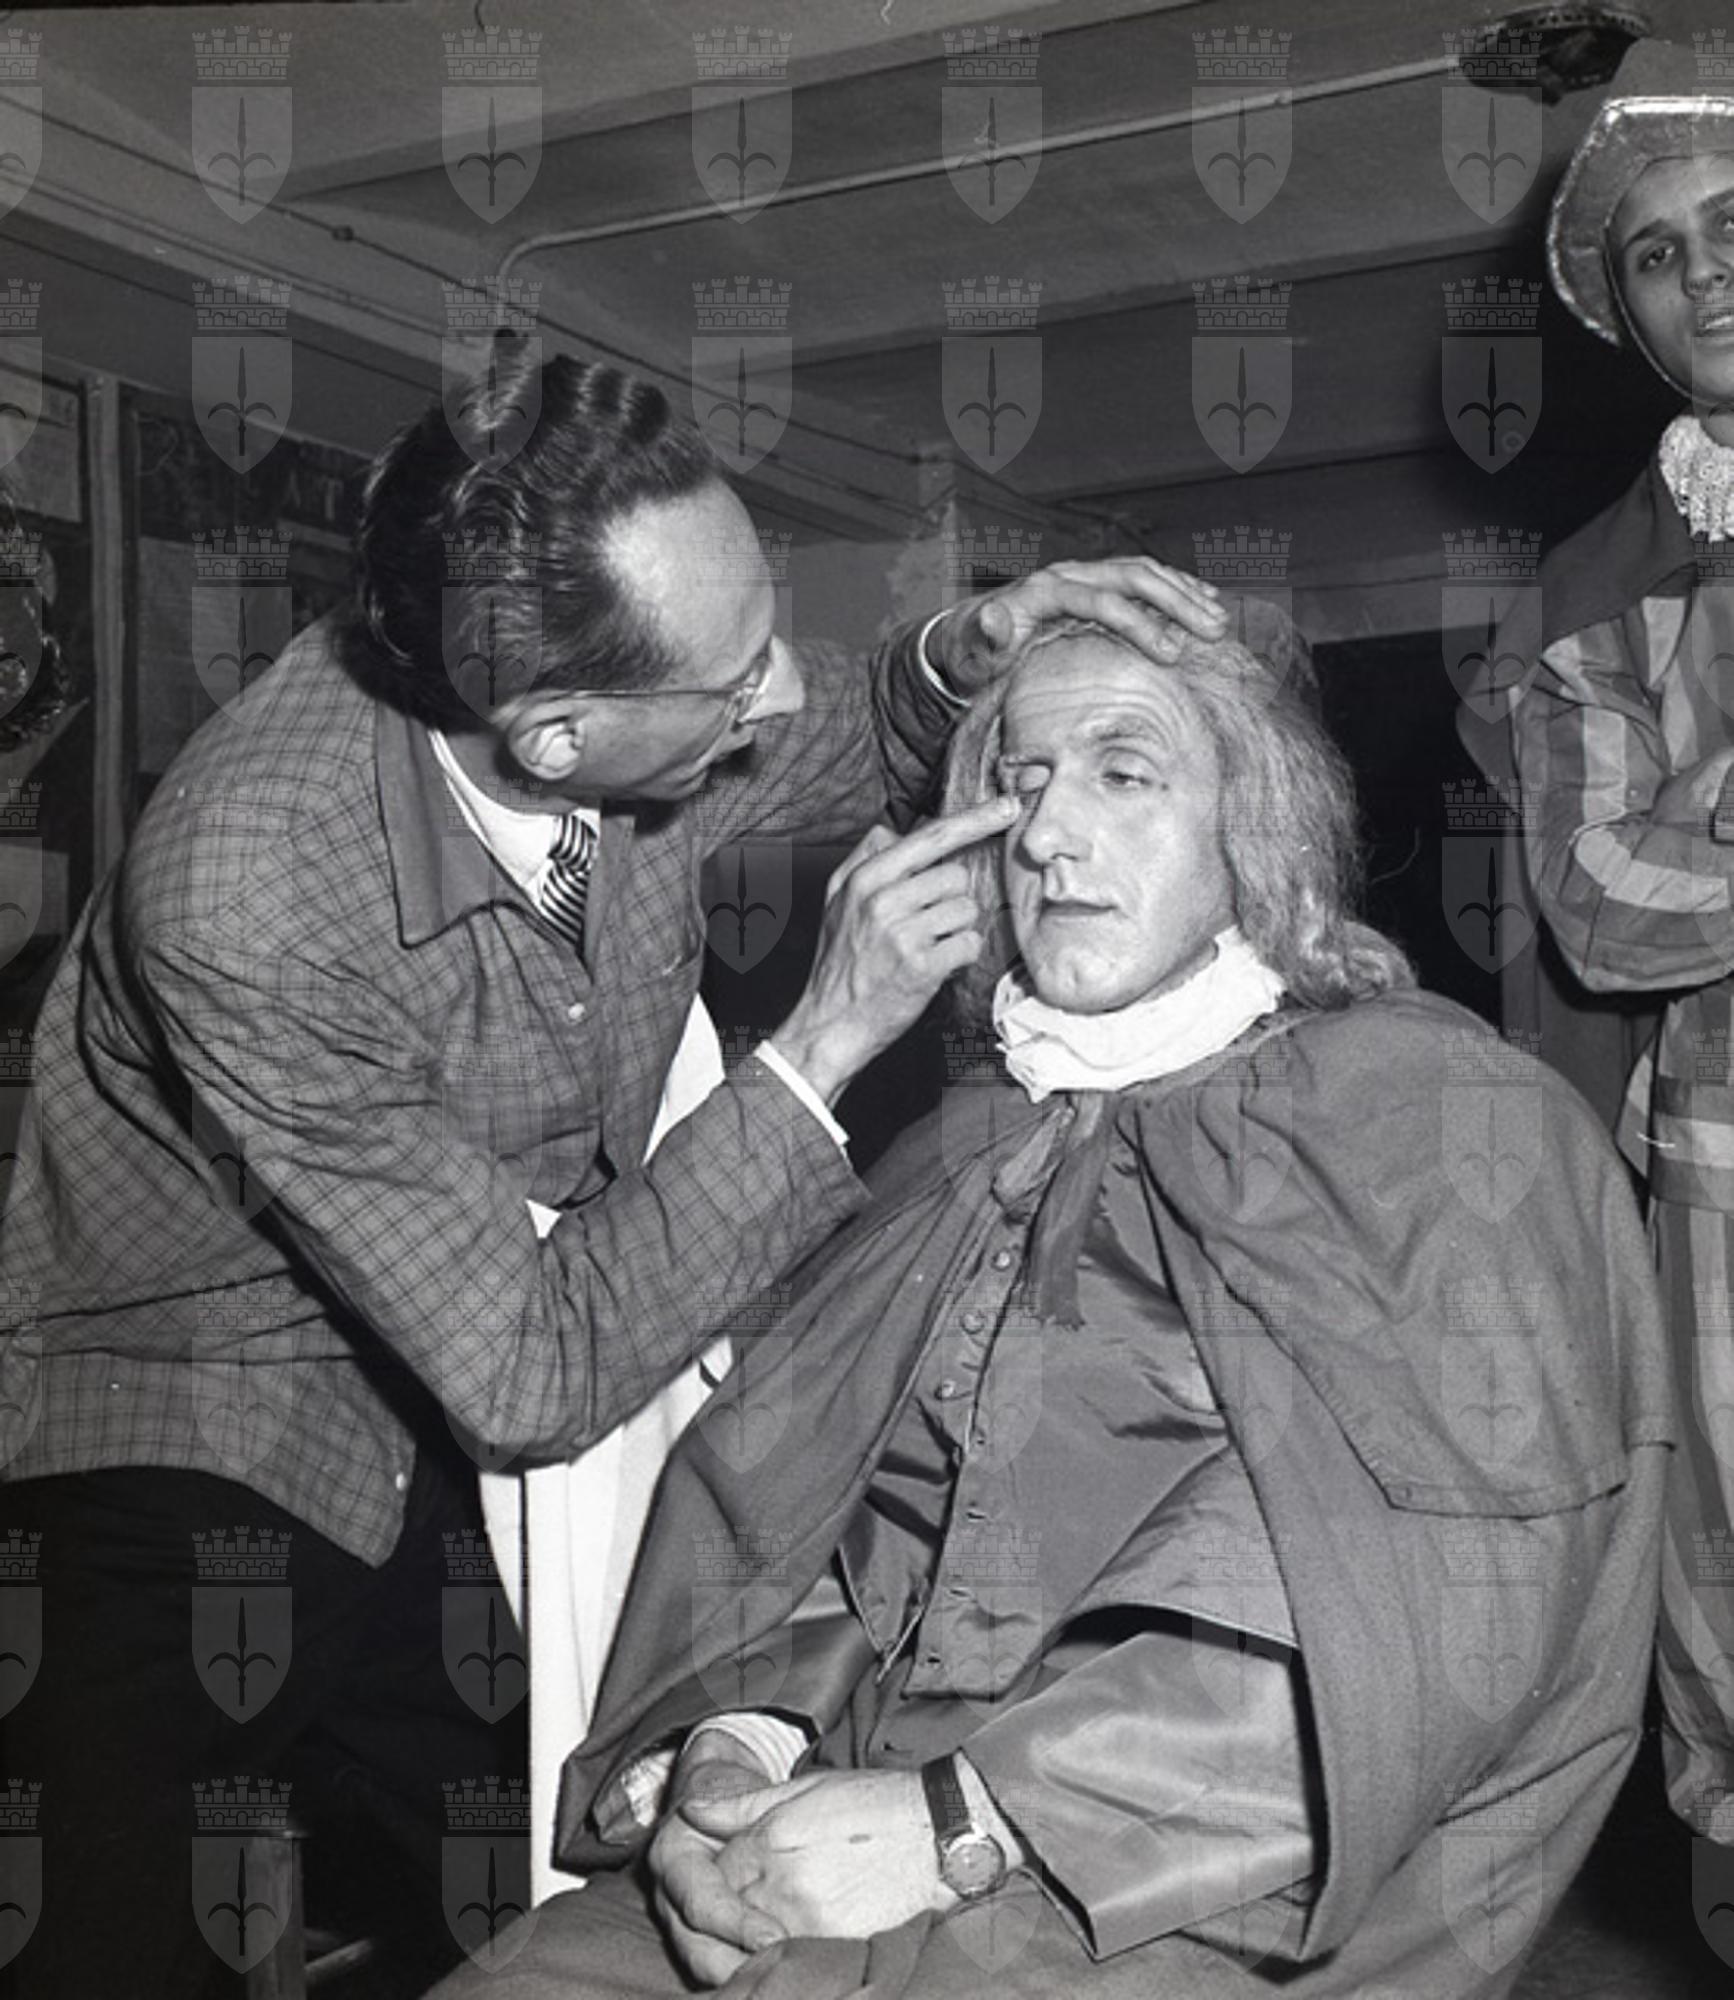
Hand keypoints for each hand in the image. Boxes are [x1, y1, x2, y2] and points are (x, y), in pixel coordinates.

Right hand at [648, 1733, 788, 1986]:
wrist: (720, 1795)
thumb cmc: (734, 1793)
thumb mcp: (736, 1793)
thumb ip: (729, 1805)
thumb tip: (700, 1808)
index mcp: (672, 1858)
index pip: (701, 1902)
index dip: (736, 1923)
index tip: (774, 1937)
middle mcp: (670, 1898)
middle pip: (697, 1950)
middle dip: (738, 1965)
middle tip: (783, 1967)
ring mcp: (681, 1923)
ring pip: (705, 1967)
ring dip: (742, 1976)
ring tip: (781, 1976)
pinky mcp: (701, 1939)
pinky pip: (719, 1967)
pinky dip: (745, 1974)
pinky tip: (776, 1975)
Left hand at [684, 1769, 945, 1939]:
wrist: (938, 1834)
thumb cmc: (874, 1805)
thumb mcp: (805, 1790)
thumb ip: (741, 1805)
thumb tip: (690, 1810)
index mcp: (766, 1842)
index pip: (710, 1874)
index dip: (713, 1878)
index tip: (729, 1880)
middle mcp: (777, 1884)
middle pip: (724, 1915)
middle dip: (723, 1917)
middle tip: (744, 1912)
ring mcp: (803, 1921)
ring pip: (749, 1946)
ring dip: (748, 1942)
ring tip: (768, 1929)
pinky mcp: (832, 1947)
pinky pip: (788, 1960)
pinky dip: (781, 1958)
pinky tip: (791, 1946)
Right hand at [768, 796, 1017, 1103]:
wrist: (831, 1023)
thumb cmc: (839, 962)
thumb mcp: (835, 901)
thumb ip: (863, 859)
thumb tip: (892, 830)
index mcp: (865, 879)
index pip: (931, 837)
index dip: (975, 819)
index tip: (1009, 806)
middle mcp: (883, 901)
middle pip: (956, 876)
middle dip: (952, 900)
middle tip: (927, 925)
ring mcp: (903, 934)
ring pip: (966, 909)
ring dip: (957, 929)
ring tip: (927, 947)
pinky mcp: (922, 966)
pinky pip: (969, 943)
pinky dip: (961, 955)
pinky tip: (938, 965)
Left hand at [930, 556, 1229, 696]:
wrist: (967, 636)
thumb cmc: (974, 653)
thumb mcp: (974, 652)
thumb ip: (985, 637)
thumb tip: (992, 617)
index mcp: (1045, 591)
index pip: (1102, 601)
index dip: (1138, 625)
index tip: (1170, 655)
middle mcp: (1069, 575)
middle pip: (1133, 577)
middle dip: (1176, 603)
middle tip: (1212, 631)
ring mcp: (1084, 575)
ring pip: (1143, 572)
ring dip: (1184, 593)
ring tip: (1218, 620)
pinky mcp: (1095, 584)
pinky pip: (1142, 577)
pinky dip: (1176, 586)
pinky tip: (1206, 599)